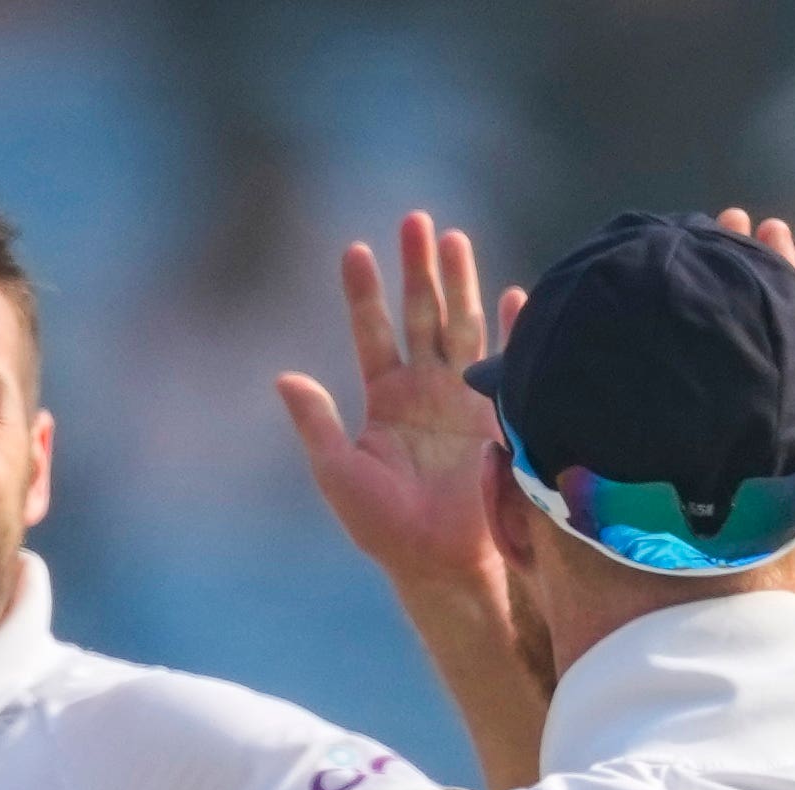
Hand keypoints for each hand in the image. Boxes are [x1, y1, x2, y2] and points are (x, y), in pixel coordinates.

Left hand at [277, 212, 527, 587]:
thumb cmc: (385, 528)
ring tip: (452, 237)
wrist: (442, 563)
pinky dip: (511, 329)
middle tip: (414, 220)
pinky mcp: (500, 415)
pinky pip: (507, 362)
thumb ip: (315, 423)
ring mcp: (465, 399)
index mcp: (386, 400)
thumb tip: (283, 376)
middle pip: (421, 315)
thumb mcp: (339, 473)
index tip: (354, 251)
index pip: (373, 333)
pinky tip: (511, 293)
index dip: (364, 294)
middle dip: (417, 269)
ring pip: (461, 326)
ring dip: (458, 283)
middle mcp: (426, 391)